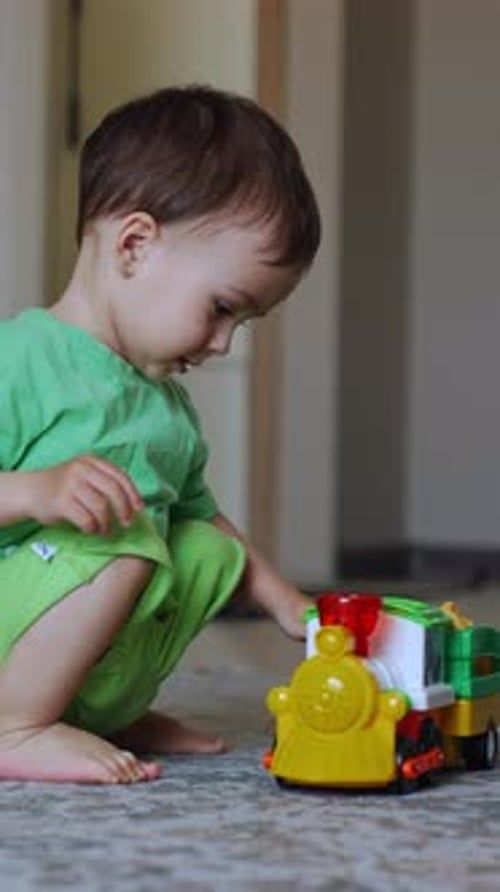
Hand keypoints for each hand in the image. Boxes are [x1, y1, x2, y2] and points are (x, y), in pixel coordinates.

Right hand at [24, 455, 143, 534]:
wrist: (30, 490)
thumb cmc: (63, 486)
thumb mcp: (84, 474)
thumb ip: (104, 481)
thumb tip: (132, 503)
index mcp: (91, 461)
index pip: (120, 476)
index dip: (133, 494)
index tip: (139, 509)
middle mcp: (81, 469)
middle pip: (114, 490)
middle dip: (124, 509)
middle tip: (127, 523)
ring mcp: (70, 484)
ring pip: (101, 507)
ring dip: (107, 523)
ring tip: (105, 530)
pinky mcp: (61, 502)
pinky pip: (86, 519)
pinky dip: (93, 528)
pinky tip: (91, 530)